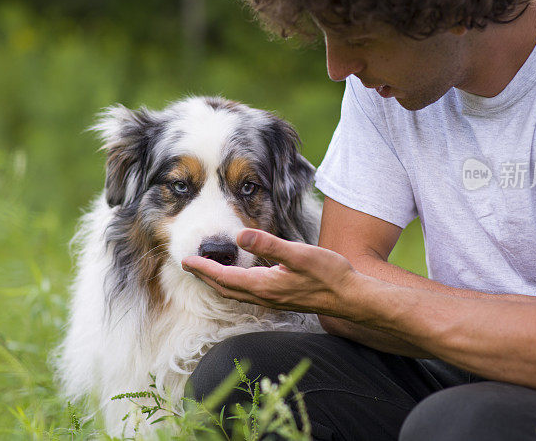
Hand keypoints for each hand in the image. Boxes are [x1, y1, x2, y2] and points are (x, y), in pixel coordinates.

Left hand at [182, 229, 358, 316]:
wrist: (350, 297)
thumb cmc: (328, 274)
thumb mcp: (299, 254)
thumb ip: (268, 245)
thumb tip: (240, 236)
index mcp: (264, 285)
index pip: (224, 278)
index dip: (203, 269)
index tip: (185, 260)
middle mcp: (264, 296)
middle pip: (225, 288)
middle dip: (205, 276)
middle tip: (188, 264)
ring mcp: (273, 300)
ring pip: (236, 293)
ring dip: (218, 283)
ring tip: (206, 272)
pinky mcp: (281, 300)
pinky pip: (248, 294)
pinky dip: (234, 286)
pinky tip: (238, 280)